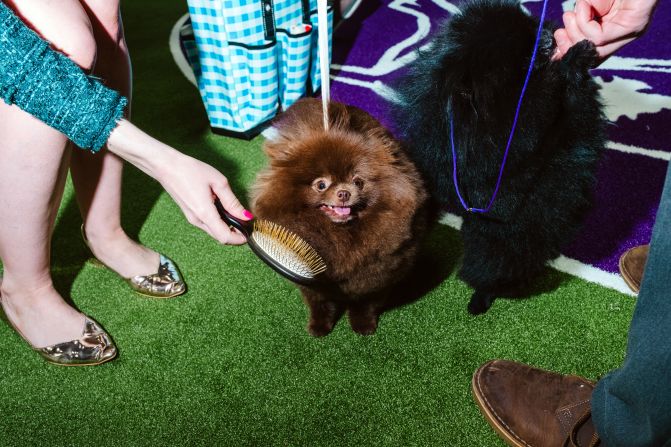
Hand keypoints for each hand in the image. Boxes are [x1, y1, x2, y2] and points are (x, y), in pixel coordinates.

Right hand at [106, 119, 251, 244]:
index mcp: (205, 213)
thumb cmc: (191, 170)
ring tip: (236, 213)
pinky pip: (208, 224)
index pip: (225, 237)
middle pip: (220, 237)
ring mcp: (192, 219)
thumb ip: (232, 201)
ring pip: (214, 231)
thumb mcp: (218, 182)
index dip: (239, 239)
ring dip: (227, 227)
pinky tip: (223, 208)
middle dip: (235, 234)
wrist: (166, 166)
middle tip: (246, 222)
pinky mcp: (190, 214)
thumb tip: (246, 216)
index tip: (249, 232)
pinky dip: (218, 222)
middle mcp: (197, 220)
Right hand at [553, 0, 657, 61]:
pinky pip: (600, 38)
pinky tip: (584, 8)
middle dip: (571, 48)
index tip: (555, 50)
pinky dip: (584, 23)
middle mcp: (624, 35)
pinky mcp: (634, 26)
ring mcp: (630, 31)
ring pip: (594, 48)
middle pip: (593, 57)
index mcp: (614, 31)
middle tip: (560, 34)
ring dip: (575, 31)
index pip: (593, 55)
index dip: (572, 55)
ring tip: (570, 15)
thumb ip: (579, 24)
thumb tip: (558, 50)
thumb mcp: (587, 7)